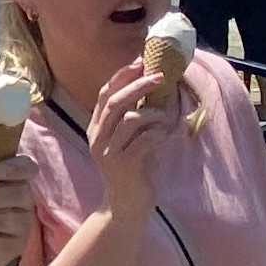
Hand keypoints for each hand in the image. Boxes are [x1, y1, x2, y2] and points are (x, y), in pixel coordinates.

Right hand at [79, 60, 185, 218]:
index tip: (141, 61)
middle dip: (139, 85)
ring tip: (169, 118)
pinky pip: (145, 139)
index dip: (122, 75)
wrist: (126, 205)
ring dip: (155, 113)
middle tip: (160, 75)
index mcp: (96, 127)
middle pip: (115, 101)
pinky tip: (168, 135)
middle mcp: (97, 137)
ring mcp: (108, 151)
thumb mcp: (129, 140)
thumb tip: (155, 89)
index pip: (105, 93)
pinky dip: (160, 133)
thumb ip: (134, 118)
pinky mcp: (123, 164)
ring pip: (131, 119)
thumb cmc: (133, 169)